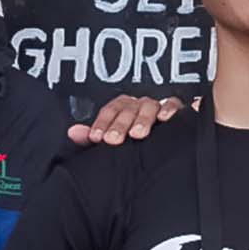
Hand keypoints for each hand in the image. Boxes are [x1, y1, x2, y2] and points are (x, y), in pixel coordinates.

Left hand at [66, 94, 188, 146]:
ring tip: (138, 134)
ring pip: (148, 106)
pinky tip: (166, 118)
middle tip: (113, 140)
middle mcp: (138, 105)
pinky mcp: (176, 109)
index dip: (102, 123)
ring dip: (142, 119)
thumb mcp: (110, 138)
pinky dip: (170, 109)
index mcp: (122, 109)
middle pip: (128, 109)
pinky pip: (174, 104)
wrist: (163, 146)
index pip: (110, 110)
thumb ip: (91, 137)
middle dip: (119, 125)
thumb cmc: (132, 140)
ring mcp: (157, 106)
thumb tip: (72, 133)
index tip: (96, 137)